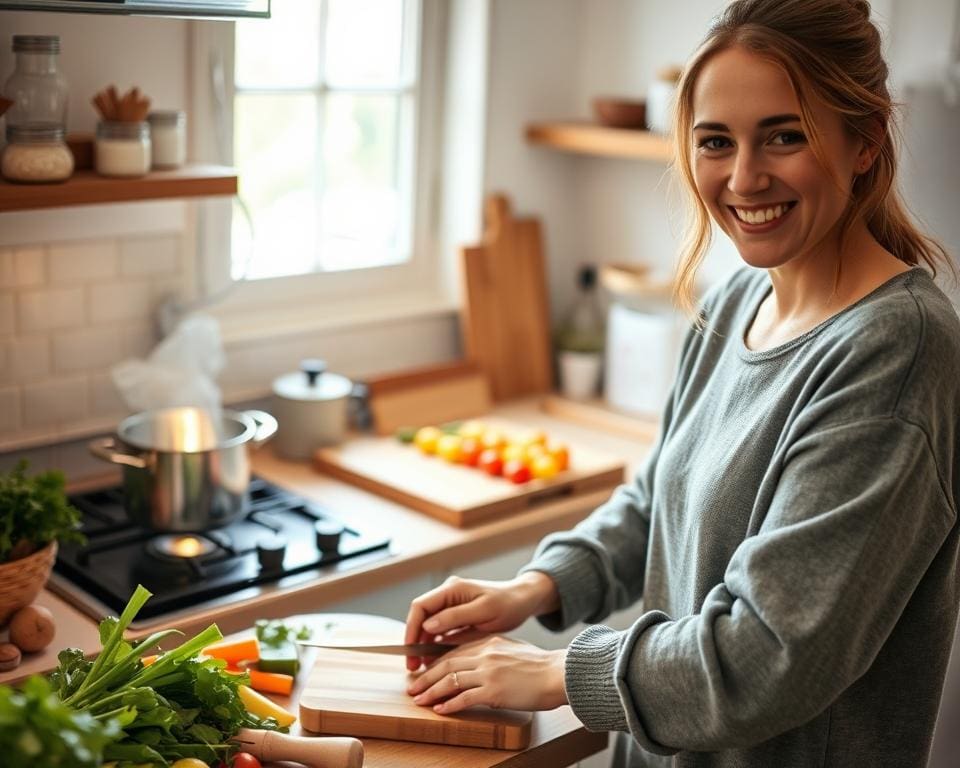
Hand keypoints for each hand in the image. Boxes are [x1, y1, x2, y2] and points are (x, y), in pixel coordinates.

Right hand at [404, 572, 558, 670]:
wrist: (523, 601)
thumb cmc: (507, 604)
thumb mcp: (484, 611)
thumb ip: (455, 617)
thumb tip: (428, 625)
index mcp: (451, 589)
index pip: (420, 607)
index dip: (411, 628)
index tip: (410, 650)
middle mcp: (447, 595)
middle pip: (420, 618)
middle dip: (414, 641)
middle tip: (412, 666)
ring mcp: (451, 606)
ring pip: (428, 626)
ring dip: (422, 646)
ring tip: (421, 668)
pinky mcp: (457, 617)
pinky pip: (439, 631)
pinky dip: (434, 645)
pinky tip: (434, 661)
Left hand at [406, 636, 567, 713]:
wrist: (558, 674)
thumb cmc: (540, 666)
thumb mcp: (513, 649)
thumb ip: (493, 652)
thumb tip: (478, 661)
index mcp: (488, 642)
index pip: (454, 651)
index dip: (435, 662)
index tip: (424, 670)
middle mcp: (485, 654)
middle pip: (446, 664)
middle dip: (426, 677)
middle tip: (413, 687)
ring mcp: (488, 672)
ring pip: (450, 680)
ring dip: (431, 691)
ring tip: (419, 700)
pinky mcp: (494, 690)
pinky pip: (464, 698)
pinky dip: (449, 704)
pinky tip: (441, 710)